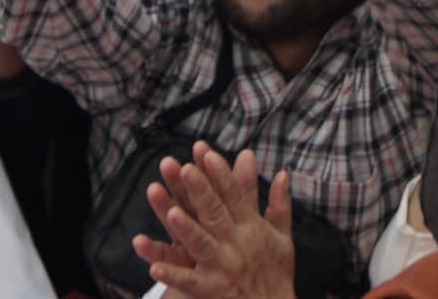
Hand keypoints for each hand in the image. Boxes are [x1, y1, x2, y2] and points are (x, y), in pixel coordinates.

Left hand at [134, 146, 296, 298]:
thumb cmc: (276, 274)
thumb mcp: (283, 237)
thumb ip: (279, 204)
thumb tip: (282, 173)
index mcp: (252, 228)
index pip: (235, 195)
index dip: (220, 174)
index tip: (206, 153)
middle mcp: (238, 244)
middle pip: (215, 213)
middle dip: (199, 190)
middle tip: (184, 169)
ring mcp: (223, 267)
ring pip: (201, 244)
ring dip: (186, 228)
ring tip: (170, 213)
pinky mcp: (212, 290)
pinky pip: (189, 282)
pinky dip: (172, 275)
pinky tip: (154, 268)